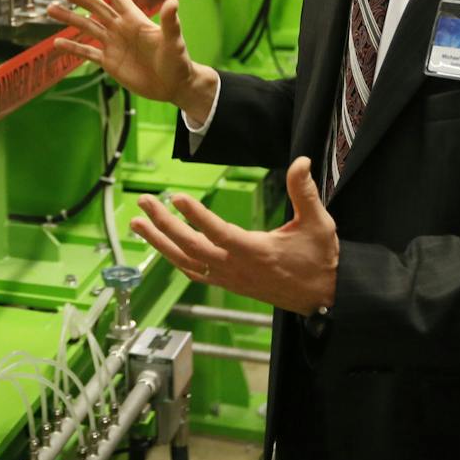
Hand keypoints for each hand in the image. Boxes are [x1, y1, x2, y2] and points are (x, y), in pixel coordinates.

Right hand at [46, 0, 217, 120]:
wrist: (174, 86)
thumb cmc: (177, 61)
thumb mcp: (174, 41)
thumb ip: (171, 22)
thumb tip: (173, 1)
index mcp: (135, 19)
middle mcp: (120, 28)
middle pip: (95, 8)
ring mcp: (113, 44)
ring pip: (87, 27)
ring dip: (69, 18)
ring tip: (50, 9)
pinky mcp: (109, 62)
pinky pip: (87, 53)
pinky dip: (73, 48)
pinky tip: (57, 43)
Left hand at [128, 157, 338, 315]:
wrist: (322, 298)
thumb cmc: (319, 260)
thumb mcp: (318, 224)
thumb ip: (305, 192)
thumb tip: (300, 161)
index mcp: (256, 251)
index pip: (219, 232)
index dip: (196, 215)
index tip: (177, 197)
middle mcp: (236, 268)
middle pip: (191, 247)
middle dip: (164, 225)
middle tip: (144, 203)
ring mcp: (229, 278)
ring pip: (185, 261)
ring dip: (159, 242)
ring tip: (137, 223)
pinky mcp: (227, 283)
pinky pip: (193, 272)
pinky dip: (173, 258)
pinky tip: (160, 246)